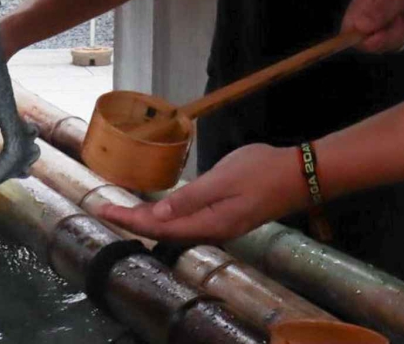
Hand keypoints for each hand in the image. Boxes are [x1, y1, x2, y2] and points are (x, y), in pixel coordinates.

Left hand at [92, 144, 306, 242]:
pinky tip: (161, 210)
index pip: (158, 227)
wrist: (300, 174)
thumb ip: (189, 199)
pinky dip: (167, 216)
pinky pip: (188, 221)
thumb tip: (155, 216)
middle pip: (163, 231)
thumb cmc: (262, 171)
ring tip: (125, 210)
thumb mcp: (223, 180)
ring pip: (175, 228)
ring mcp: (221, 224)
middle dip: (133, 220)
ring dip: (148, 220)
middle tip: (105, 207)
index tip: (103, 208)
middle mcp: (212, 230)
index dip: (129, 219)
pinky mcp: (226, 216)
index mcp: (209, 224)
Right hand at [342, 0, 403, 53]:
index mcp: (360, 7)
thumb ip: (380, 12)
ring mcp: (381, 25)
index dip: (364, 40)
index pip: (348, 34)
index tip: (382, 34)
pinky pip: (403, 42)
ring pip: (392, 45)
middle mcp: (367, 18)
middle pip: (373, 45)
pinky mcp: (394, 29)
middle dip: (395, 35)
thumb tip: (361, 27)